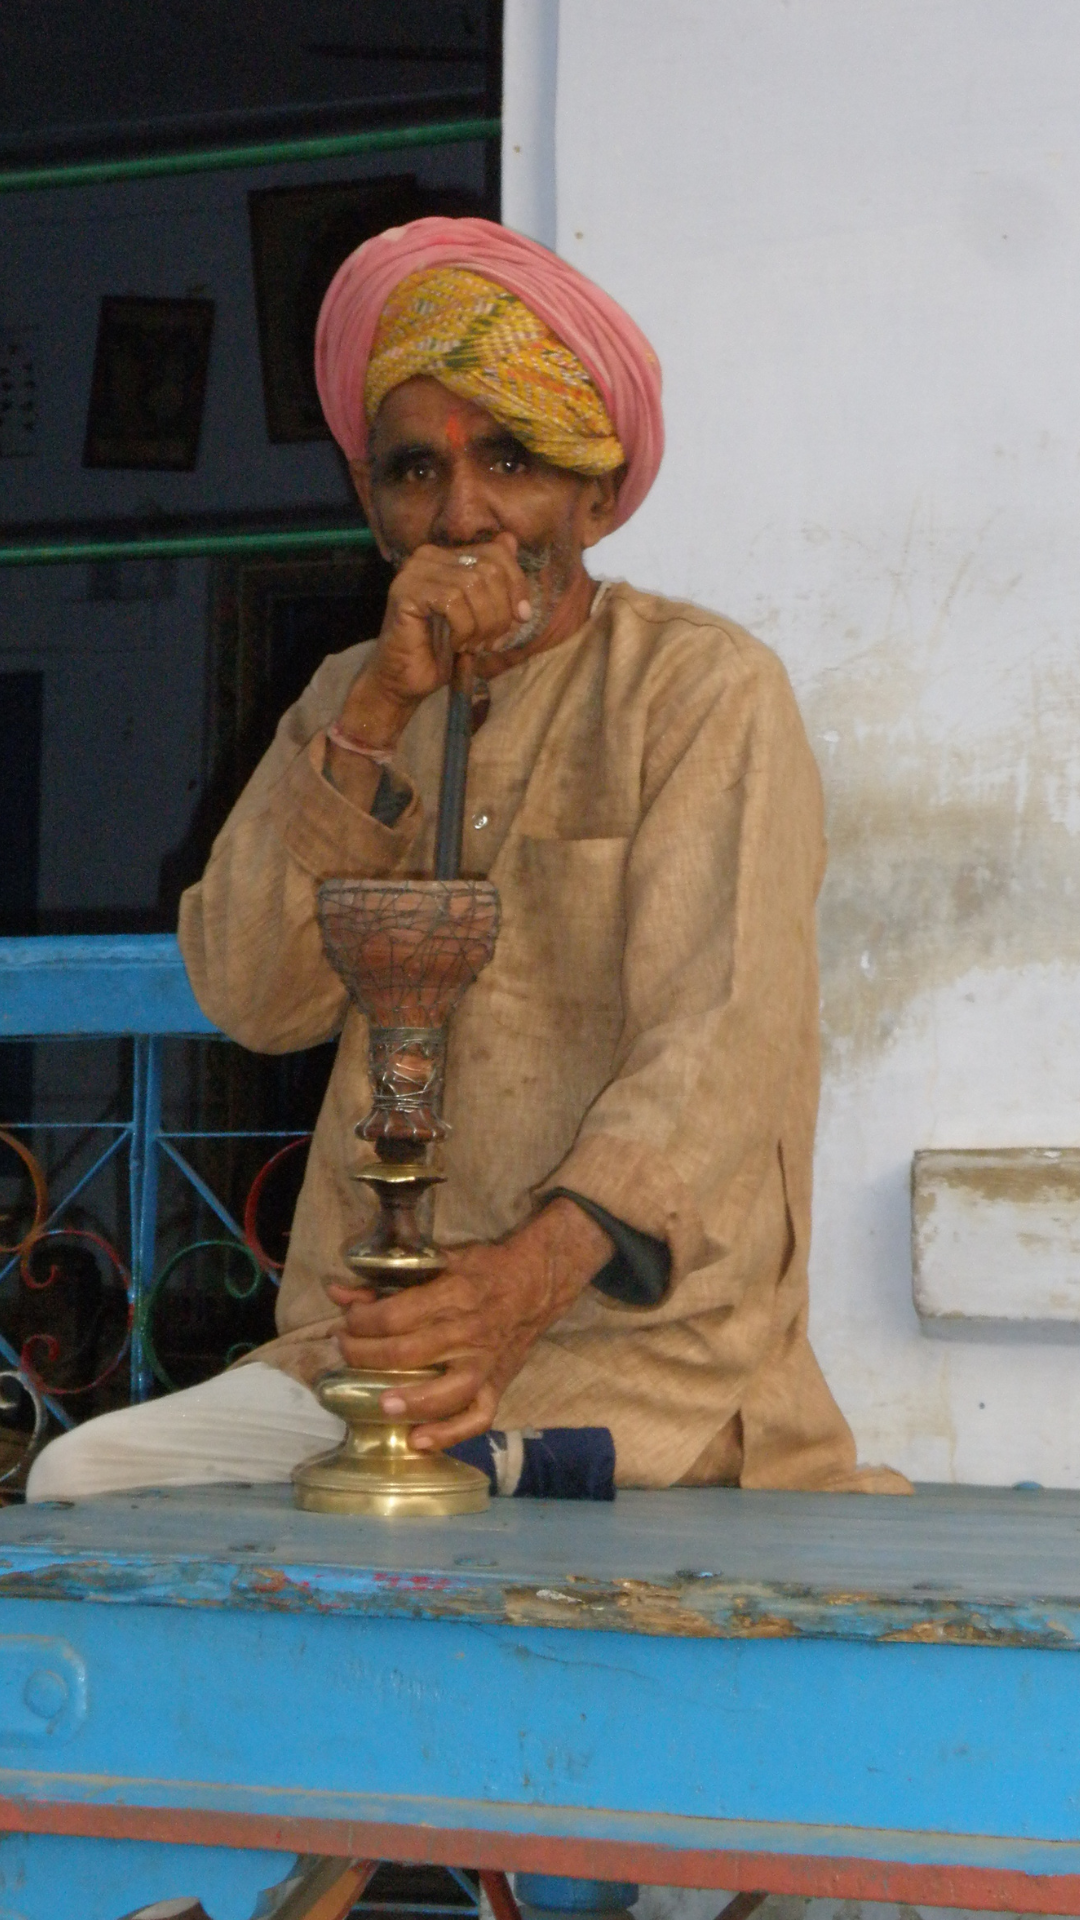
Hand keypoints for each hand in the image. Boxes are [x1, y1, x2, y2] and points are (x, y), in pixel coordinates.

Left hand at [325, 1197, 613, 1450]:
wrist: (536, 1285)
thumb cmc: (485, 1270)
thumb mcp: (438, 1262)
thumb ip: (387, 1280)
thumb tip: (337, 1292)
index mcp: (452, 1295)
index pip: (394, 1315)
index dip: (361, 1321)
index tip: (348, 1320)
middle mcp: (467, 1334)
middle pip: (406, 1352)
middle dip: (364, 1354)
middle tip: (345, 1350)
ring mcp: (484, 1365)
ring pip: (444, 1393)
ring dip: (407, 1401)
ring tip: (378, 1403)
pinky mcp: (496, 1386)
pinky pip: (476, 1418)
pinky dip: (448, 1434)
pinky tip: (418, 1440)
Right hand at [338, 531, 532, 738]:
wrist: (405, 680)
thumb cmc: (442, 649)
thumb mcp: (482, 613)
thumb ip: (496, 581)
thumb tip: (512, 540)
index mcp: (448, 555)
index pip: (497, 553)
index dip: (516, 586)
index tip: (520, 618)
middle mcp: (429, 556)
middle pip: (489, 570)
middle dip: (500, 612)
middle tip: (490, 641)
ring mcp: (414, 572)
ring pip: (473, 585)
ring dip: (482, 624)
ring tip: (473, 645)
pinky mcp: (405, 591)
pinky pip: (452, 601)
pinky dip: (463, 628)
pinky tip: (455, 644)